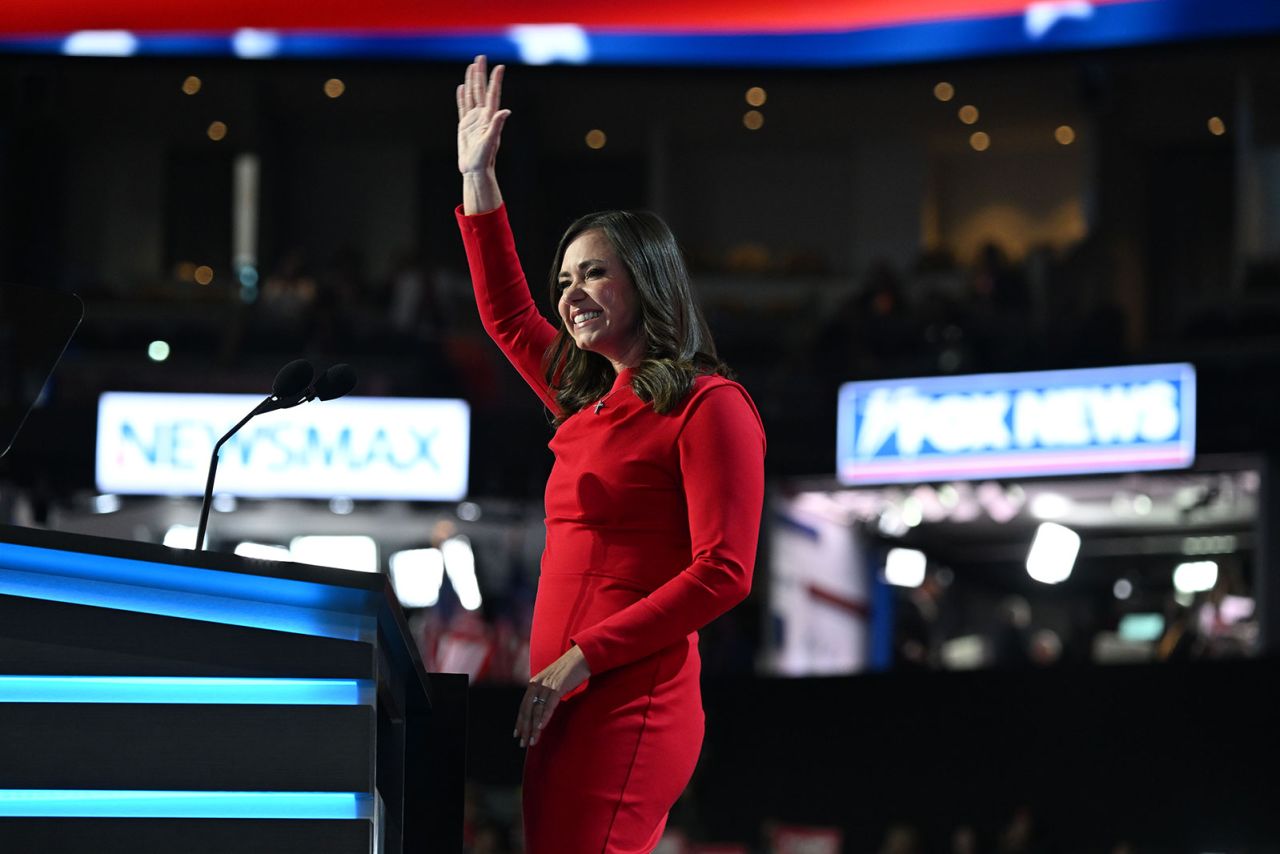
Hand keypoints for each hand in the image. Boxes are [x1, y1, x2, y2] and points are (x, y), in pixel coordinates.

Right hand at [456, 55, 510, 175]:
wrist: (475, 170)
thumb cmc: (483, 159)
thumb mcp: (490, 141)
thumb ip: (497, 125)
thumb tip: (506, 111)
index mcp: (489, 118)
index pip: (492, 94)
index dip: (495, 80)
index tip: (500, 67)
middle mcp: (482, 116)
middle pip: (481, 90)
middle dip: (481, 73)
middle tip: (481, 57)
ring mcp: (473, 120)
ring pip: (472, 95)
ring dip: (472, 81)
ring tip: (472, 67)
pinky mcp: (464, 126)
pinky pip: (463, 107)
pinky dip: (462, 96)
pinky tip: (462, 87)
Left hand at [514, 644, 590, 747]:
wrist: (581, 656)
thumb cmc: (569, 671)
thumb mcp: (553, 681)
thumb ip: (545, 692)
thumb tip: (542, 708)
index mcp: (535, 682)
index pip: (524, 705)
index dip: (520, 720)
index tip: (517, 734)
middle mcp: (538, 683)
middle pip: (527, 709)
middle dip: (524, 728)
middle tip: (523, 743)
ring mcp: (547, 685)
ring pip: (537, 710)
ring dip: (534, 727)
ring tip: (532, 740)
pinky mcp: (558, 687)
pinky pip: (549, 705)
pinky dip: (544, 717)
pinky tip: (541, 727)